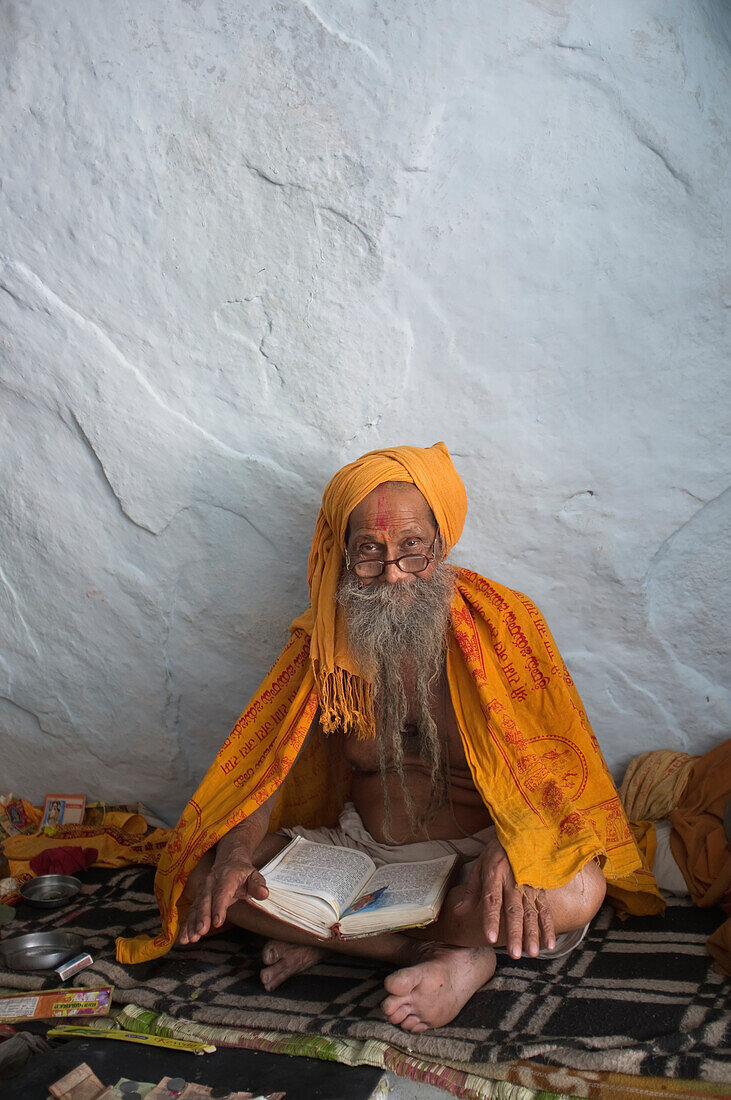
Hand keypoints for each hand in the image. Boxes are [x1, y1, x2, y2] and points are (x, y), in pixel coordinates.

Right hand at [178, 849, 268, 944]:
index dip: (219, 907)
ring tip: (189, 939)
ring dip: (192, 924)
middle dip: (202, 917)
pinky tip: (183, 938)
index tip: (217, 922)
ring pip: (196, 908)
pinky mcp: (199, 899)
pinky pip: (191, 912)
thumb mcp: (254, 875)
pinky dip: (186, 925)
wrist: (228, 860)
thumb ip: (258, 884)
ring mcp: (203, 891)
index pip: (222, 892)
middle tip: (201, 931)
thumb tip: (264, 893)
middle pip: (205, 901)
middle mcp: (211, 883)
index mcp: (227, 877)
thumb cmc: (243, 872)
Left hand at [454, 829, 555, 957]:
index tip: (490, 937)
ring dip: (533, 933)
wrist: (520, 833)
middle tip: (515, 954)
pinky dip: (548, 927)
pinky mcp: (540, 888)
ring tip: (532, 952)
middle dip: (515, 933)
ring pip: (531, 912)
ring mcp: (529, 884)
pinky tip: (549, 944)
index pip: (492, 900)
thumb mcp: (479, 866)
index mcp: (494, 874)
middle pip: (513, 910)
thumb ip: (471, 891)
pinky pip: (544, 909)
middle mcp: (512, 880)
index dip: (491, 919)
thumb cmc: (495, 853)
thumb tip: (458, 912)